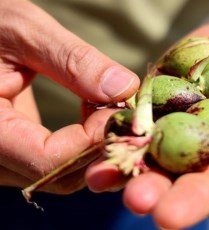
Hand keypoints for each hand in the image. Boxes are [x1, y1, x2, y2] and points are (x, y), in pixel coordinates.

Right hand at [0, 0, 138, 192]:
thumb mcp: (25, 31)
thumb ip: (73, 61)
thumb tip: (124, 88)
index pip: (48, 158)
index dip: (93, 138)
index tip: (119, 106)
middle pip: (61, 176)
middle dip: (101, 144)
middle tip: (120, 105)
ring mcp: (4, 160)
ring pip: (64, 176)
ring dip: (96, 146)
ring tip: (106, 104)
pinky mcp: (17, 153)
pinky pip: (58, 164)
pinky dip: (85, 144)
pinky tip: (93, 113)